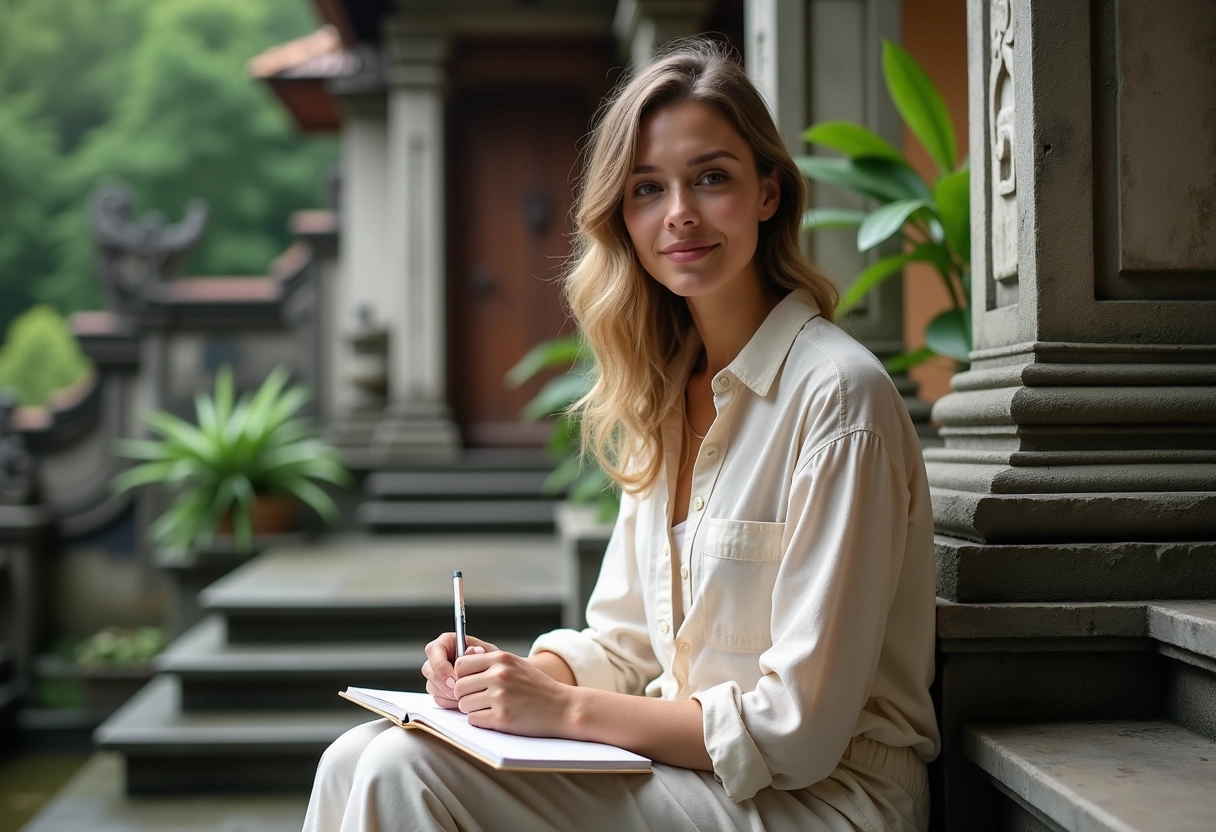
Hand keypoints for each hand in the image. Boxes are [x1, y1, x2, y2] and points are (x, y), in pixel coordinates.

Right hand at [422, 632, 498, 708]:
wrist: (496, 680)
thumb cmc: (492, 662)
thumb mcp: (490, 654)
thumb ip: (479, 651)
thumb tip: (470, 650)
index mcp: (448, 642)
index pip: (433, 650)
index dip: (441, 666)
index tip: (453, 678)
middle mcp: (439, 657)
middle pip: (428, 669)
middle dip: (443, 683)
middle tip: (458, 691)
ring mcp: (437, 674)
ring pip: (431, 685)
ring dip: (447, 693)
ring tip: (465, 695)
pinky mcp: (439, 689)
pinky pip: (437, 698)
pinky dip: (449, 702)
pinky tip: (462, 700)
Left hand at [453, 649, 572, 735]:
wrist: (562, 707)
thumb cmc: (537, 688)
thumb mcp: (516, 665)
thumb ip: (490, 663)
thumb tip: (458, 666)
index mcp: (501, 659)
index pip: (461, 665)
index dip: (461, 676)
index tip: (470, 683)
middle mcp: (499, 675)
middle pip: (459, 686)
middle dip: (465, 695)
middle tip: (479, 699)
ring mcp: (500, 696)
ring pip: (464, 704)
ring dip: (472, 709)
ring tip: (489, 708)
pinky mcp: (502, 717)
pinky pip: (473, 719)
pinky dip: (480, 720)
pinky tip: (494, 717)